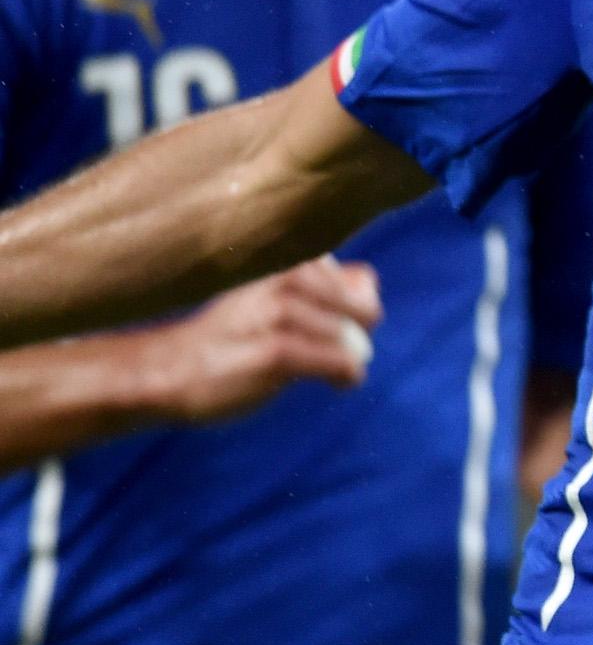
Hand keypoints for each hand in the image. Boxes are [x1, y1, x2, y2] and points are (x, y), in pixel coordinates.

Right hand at [145, 258, 382, 426]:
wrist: (171, 369)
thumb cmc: (231, 332)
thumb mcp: (269, 292)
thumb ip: (317, 284)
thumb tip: (370, 284)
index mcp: (290, 260)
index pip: (362, 280)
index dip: (357, 307)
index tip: (338, 325)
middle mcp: (289, 279)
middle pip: (364, 310)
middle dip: (359, 334)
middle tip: (337, 350)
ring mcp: (282, 314)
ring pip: (352, 338)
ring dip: (349, 358)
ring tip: (328, 369)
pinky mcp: (277, 351)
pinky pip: (341, 362)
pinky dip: (347, 376)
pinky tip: (338, 384)